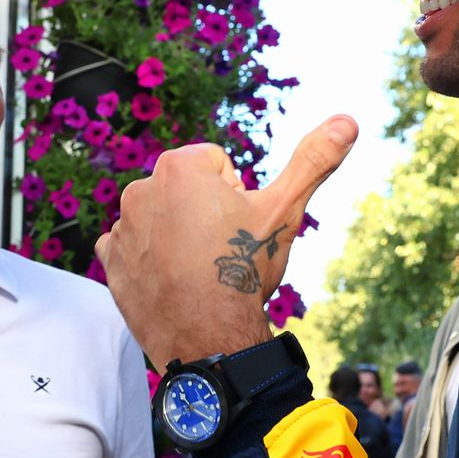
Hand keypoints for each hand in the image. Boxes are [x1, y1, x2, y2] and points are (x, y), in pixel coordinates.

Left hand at [99, 117, 356, 367]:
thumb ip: (313, 160)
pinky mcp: (110, 261)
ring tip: (198, 270)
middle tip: (220, 251)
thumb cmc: (244, 268)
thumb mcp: (284, 211)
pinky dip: (150, 260)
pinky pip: (133, 248)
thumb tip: (347, 120)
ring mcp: (121, 227)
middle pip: (187, 190)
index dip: (236, 197)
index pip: (217, 166)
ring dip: (178, 236)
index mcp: (179, 166)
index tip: (237, 228)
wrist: (209, 337)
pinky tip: (171, 282)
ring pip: (163, 218)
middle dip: (205, 213)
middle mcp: (141, 188)